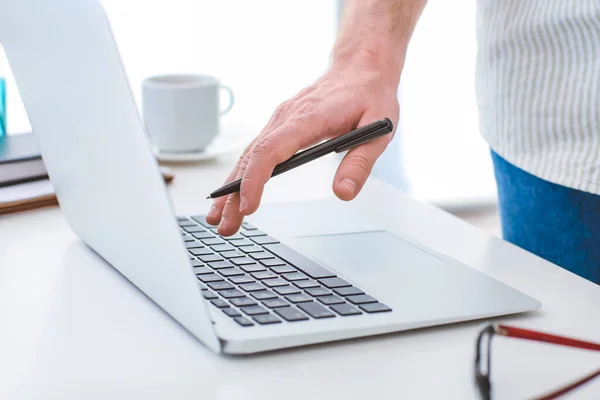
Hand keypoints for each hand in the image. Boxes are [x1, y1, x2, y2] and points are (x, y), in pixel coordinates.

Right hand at [206, 66, 399, 235]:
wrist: (360, 65)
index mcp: (307, 117)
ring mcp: (280, 120)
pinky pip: (255, 150)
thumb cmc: (368, 94)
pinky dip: (241, 173)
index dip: (255, 179)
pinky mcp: (280, 124)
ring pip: (248, 155)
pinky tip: (232, 193)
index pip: (271, 150)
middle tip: (224, 225)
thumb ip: (359, 163)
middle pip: (251, 158)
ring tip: (219, 217)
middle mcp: (286, 117)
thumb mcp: (378, 129)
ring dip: (231, 187)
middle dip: (233, 194)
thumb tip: (342, 193)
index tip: (248, 206)